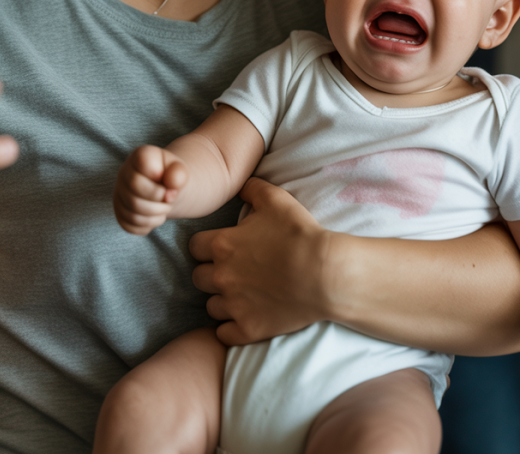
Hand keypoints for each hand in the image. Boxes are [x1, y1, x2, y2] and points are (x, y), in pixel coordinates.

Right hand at [113, 145, 187, 234]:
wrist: (165, 185)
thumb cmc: (171, 175)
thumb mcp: (179, 169)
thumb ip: (178, 173)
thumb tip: (172, 184)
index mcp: (139, 157)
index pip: (143, 165)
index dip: (159, 177)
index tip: (167, 180)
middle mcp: (124, 173)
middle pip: (135, 193)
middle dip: (159, 200)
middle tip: (169, 198)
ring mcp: (119, 194)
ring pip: (133, 213)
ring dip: (156, 214)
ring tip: (165, 207)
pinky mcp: (119, 213)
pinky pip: (131, 225)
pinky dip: (148, 225)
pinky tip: (155, 215)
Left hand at [189, 177, 337, 344]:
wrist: (325, 273)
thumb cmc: (299, 233)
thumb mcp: (275, 199)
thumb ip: (250, 188)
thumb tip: (239, 186)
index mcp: (222, 245)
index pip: (194, 247)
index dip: (206, 246)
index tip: (220, 247)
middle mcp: (221, 276)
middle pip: (198, 277)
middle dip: (211, 273)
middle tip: (232, 270)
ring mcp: (233, 305)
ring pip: (210, 306)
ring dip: (222, 300)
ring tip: (241, 294)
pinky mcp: (248, 328)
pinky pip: (223, 333)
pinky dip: (231, 327)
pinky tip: (245, 316)